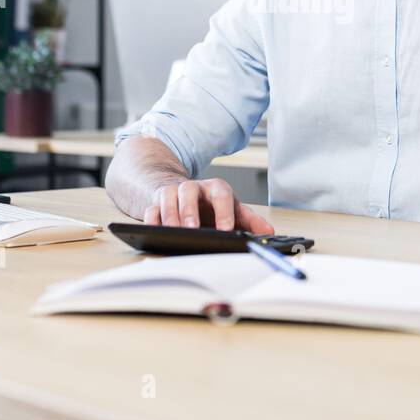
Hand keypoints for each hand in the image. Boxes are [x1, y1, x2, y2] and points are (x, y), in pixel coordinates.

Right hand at [144, 177, 275, 233]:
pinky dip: (152, 220)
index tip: (225, 230)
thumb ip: (250, 221)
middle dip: (190, 211)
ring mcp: (173, 193)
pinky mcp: (157, 203)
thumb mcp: (233, 210)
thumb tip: (268, 231)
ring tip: (174, 232)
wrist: (185, 194)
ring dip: (170, 216)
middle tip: (193, 230)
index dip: (224, 212)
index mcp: (215, 189)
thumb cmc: (211, 205)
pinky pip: (151, 209)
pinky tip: (155, 231)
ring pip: (168, 198)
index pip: (221, 195)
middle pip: (189, 192)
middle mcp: (193, 188)